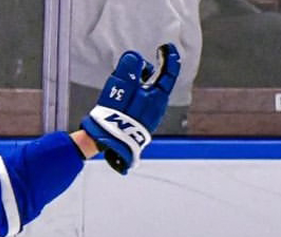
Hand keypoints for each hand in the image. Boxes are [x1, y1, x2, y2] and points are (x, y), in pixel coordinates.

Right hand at [80, 44, 180, 174]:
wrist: (111, 145)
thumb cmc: (114, 117)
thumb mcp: (119, 88)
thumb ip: (128, 70)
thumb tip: (134, 57)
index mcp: (156, 96)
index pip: (169, 72)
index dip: (169, 57)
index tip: (166, 47)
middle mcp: (158, 107)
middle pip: (159, 82)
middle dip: (150, 72)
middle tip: (137, 67)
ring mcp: (152, 117)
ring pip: (151, 94)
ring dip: (142, 85)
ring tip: (127, 85)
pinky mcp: (143, 125)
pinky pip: (145, 105)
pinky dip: (138, 97)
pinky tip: (125, 101)